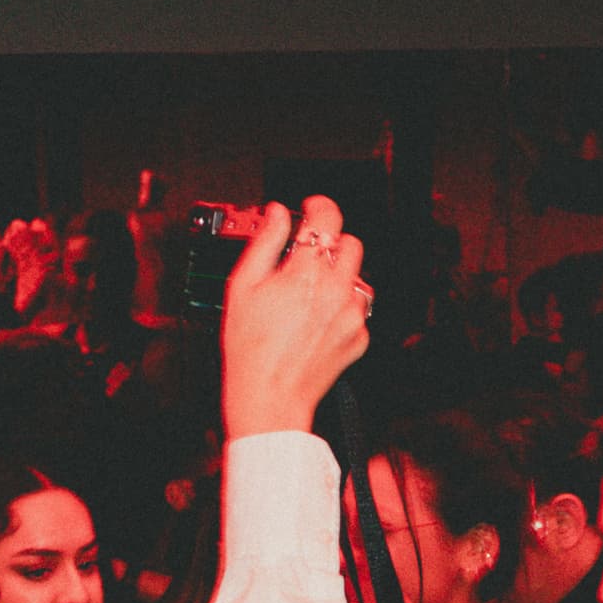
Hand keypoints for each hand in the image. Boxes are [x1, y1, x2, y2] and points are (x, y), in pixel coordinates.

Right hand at [217, 198, 370, 437]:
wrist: (270, 396)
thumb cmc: (250, 347)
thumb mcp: (243, 286)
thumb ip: (265, 242)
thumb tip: (277, 214)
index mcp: (307, 273)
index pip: (329, 219)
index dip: (320, 207)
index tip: (312, 209)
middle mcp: (336, 290)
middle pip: (351, 245)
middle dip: (331, 243)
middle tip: (309, 254)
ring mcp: (351, 315)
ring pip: (358, 277)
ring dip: (339, 276)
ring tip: (311, 293)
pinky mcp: (359, 337)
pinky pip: (358, 309)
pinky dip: (342, 307)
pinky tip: (317, 319)